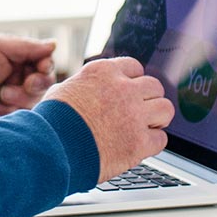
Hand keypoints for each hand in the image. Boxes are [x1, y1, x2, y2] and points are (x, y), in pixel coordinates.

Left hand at [0, 35, 56, 118]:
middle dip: (36, 83)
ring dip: (19, 97)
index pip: (43, 61)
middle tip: (27, 84)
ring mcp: (13, 93)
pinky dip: (10, 108)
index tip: (41, 68)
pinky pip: (21, 112)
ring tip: (0, 94)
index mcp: (17, 56)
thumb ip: (28, 47)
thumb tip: (54, 44)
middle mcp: (18, 74)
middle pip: (44, 82)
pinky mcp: (6, 110)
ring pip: (34, 99)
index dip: (46, 66)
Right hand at [44, 57, 173, 182]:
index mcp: (103, 72)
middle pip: (154, 86)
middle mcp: (122, 89)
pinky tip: (140, 146)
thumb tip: (83, 89)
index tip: (130, 93)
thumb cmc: (51, 123)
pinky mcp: (139, 142)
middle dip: (148, 100)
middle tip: (140, 112)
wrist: (51, 149)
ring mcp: (134, 115)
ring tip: (146, 127)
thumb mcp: (62, 91)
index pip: (134, 67)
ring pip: (165, 108)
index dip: (133, 82)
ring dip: (157, 118)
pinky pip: (161, 139)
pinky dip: (152, 143)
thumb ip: (82, 86)